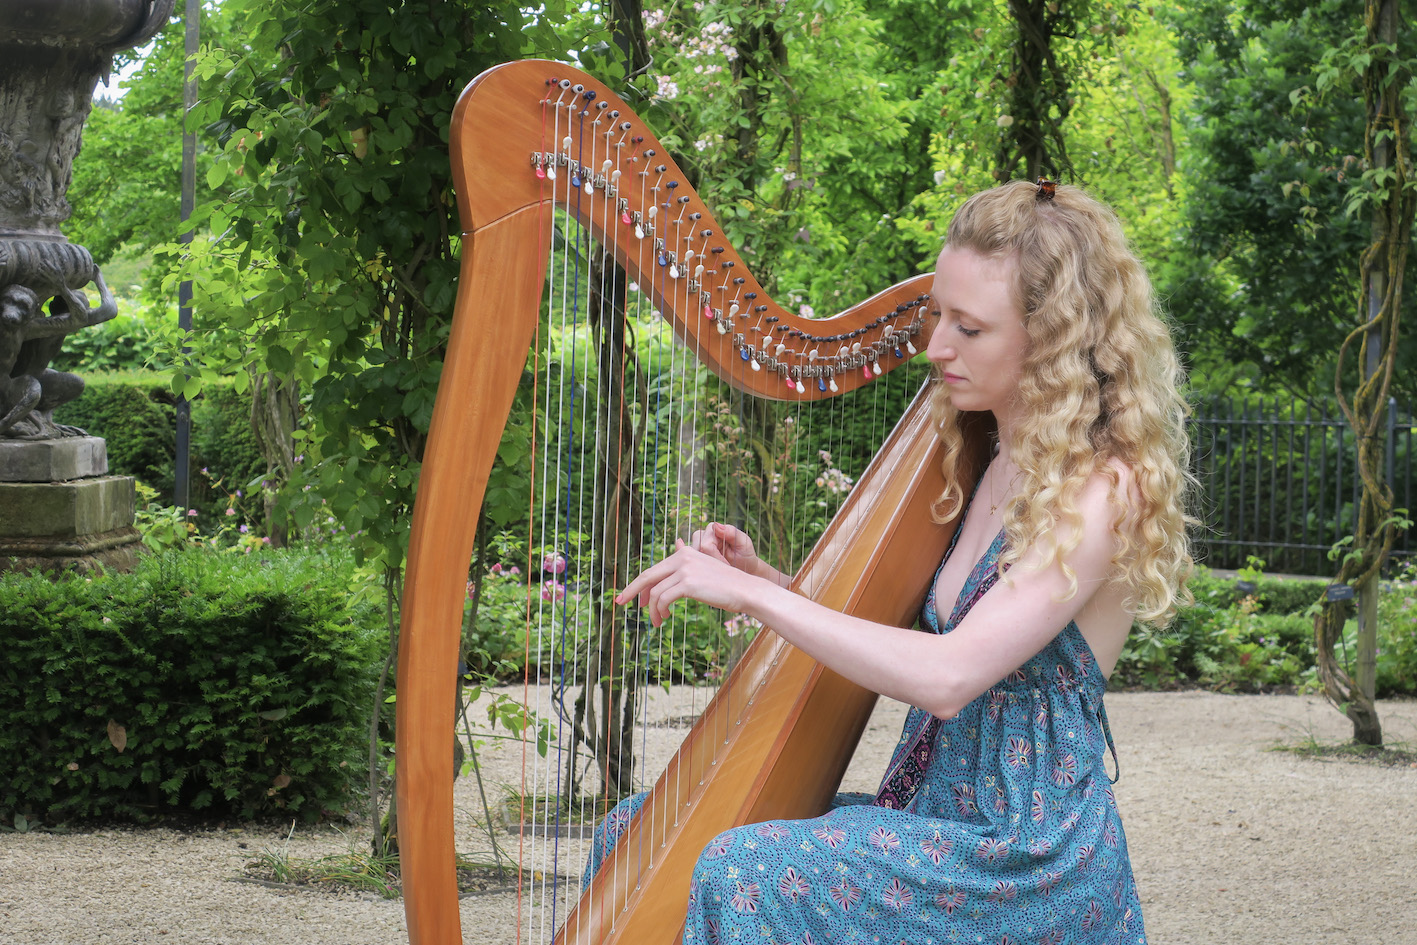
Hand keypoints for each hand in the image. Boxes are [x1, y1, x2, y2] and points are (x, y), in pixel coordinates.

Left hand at [614, 540, 758, 627]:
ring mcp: (684, 569)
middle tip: (620, 603)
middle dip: (631, 591)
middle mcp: (682, 557)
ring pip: (655, 592)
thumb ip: (688, 559)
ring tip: (656, 621)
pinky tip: (664, 618)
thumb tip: (677, 544)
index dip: (640, 584)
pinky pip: (663, 599)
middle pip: (647, 576)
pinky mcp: (688, 583)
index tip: (630, 597)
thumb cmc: (727, 584)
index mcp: (684, 553)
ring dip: (652, 610)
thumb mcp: (705, 567)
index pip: (654, 569)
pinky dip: (659, 610)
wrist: (746, 590)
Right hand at [687, 522, 758, 572]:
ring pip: (691, 559)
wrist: (745, 568)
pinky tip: (707, 573)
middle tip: (722, 570)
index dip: (715, 558)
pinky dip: (697, 570)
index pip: (705, 545)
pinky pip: (689, 563)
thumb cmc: (745, 554)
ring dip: (704, 567)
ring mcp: (696, 546)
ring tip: (717, 571)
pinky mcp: (694, 556)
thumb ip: (731, 532)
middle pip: (696, 552)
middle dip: (709, 563)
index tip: (726, 565)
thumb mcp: (744, 542)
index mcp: (714, 528)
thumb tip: (716, 525)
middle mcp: (702, 535)